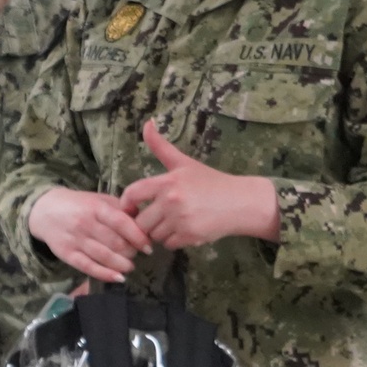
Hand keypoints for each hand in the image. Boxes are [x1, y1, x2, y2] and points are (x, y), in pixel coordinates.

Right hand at [29, 186, 151, 282]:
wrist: (44, 210)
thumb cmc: (78, 204)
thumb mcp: (98, 199)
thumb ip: (119, 208)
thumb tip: (142, 217)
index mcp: (96, 208)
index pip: (121, 223)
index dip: (138, 236)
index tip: (148, 246)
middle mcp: (85, 224)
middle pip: (115, 243)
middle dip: (131, 252)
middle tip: (137, 254)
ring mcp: (75, 240)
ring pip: (104, 257)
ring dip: (122, 264)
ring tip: (129, 266)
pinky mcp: (67, 254)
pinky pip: (88, 267)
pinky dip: (105, 274)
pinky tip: (118, 278)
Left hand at [120, 119, 279, 248]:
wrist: (240, 202)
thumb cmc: (210, 181)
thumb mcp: (184, 162)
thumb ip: (161, 146)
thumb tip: (146, 122)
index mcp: (167, 181)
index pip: (132, 193)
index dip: (126, 203)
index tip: (130, 207)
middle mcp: (171, 201)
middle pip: (141, 220)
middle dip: (146, 221)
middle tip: (157, 217)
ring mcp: (181, 220)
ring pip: (154, 235)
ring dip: (159, 232)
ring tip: (172, 222)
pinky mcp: (190, 237)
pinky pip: (168, 244)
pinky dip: (172, 241)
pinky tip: (182, 230)